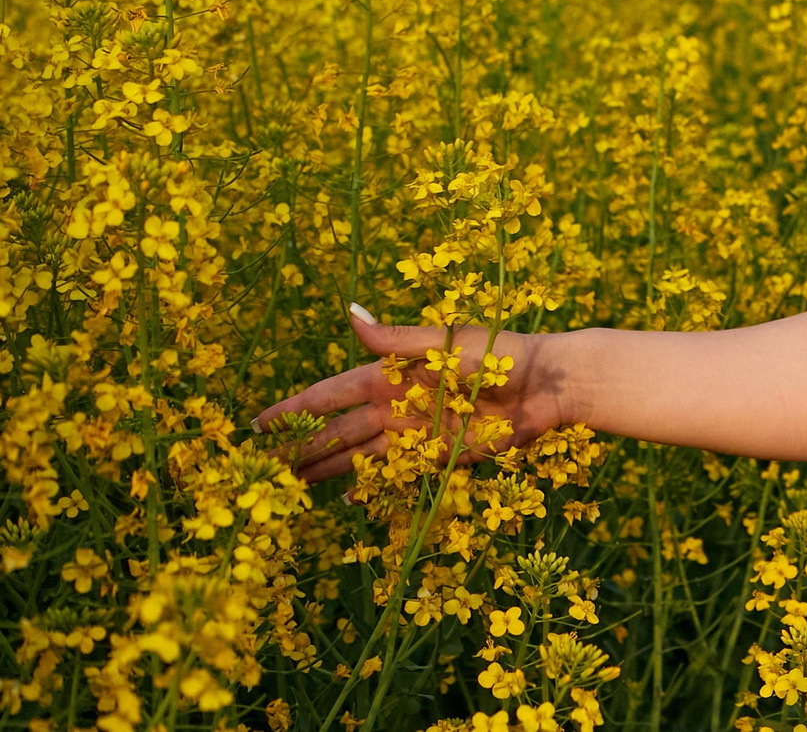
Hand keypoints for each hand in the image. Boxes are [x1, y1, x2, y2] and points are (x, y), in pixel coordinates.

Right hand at [254, 305, 579, 482]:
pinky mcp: (437, 457)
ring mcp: (414, 433)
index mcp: (391, 374)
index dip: (294, 409)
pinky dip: (369, 485)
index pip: (329, 394)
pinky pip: (394, 474)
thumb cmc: (500, 352)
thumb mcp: (444, 342)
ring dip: (326, 469)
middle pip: (337, 431)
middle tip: (260, 470)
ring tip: (289, 486)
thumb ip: (395, 339)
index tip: (256, 424)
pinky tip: (344, 497)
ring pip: (359, 455)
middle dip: (301, 447)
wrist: (548, 385)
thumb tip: (350, 312)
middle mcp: (396, 406)